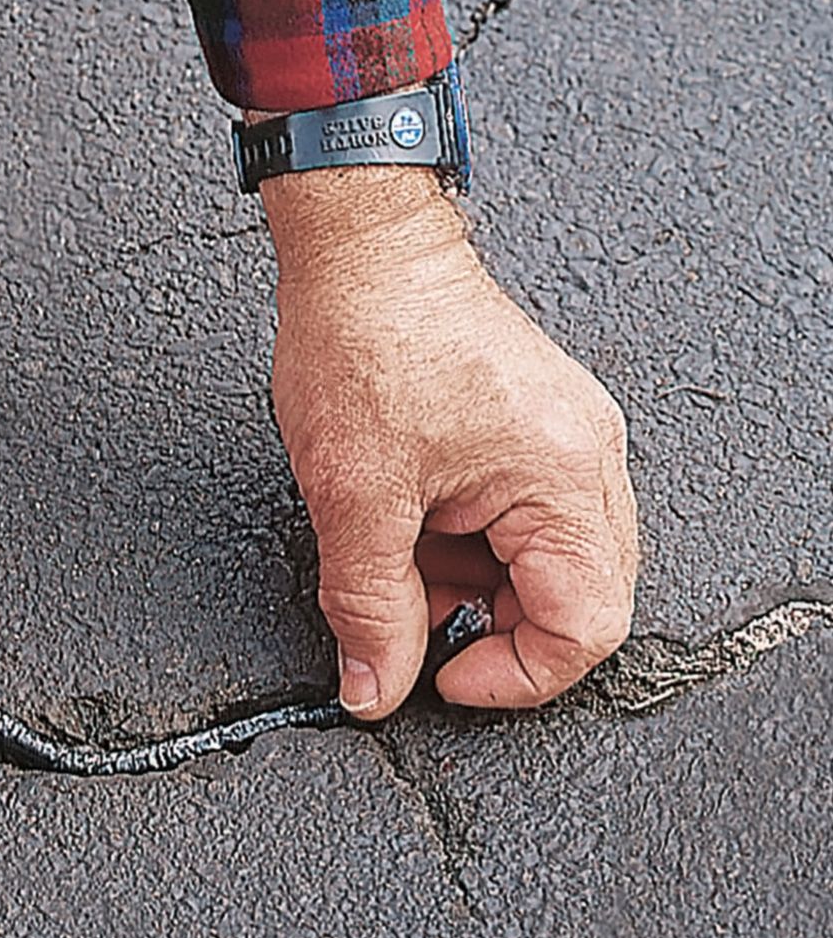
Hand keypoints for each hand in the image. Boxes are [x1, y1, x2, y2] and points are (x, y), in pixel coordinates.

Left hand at [261, 166, 637, 718]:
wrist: (361, 251)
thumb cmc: (365, 339)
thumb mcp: (352, 497)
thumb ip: (368, 606)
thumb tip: (375, 687)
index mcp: (562, 478)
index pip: (585, 627)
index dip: (514, 677)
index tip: (442, 679)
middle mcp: (585, 461)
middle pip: (575, 602)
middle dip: (491, 632)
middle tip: (415, 626)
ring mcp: (564, 446)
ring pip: (540, 568)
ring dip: (469, 590)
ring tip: (398, 557)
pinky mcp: (533, 436)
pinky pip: (519, 525)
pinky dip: (464, 549)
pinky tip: (409, 528)